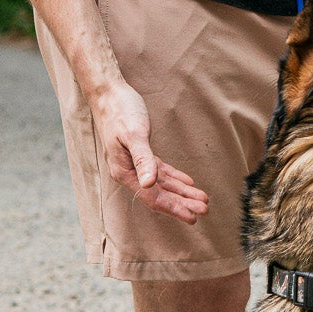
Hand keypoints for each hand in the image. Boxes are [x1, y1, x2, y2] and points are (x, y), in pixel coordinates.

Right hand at [92, 80, 208, 225]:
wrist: (108, 94)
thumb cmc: (120, 112)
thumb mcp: (134, 134)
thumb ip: (142, 160)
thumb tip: (149, 184)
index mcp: (124, 172)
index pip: (152, 197)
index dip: (174, 208)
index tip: (192, 217)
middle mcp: (128, 172)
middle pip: (159, 194)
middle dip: (182, 203)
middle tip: (205, 209)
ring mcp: (134, 164)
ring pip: (162, 184)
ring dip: (182, 192)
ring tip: (202, 199)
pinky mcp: (140, 154)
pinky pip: (160, 171)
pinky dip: (174, 178)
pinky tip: (188, 183)